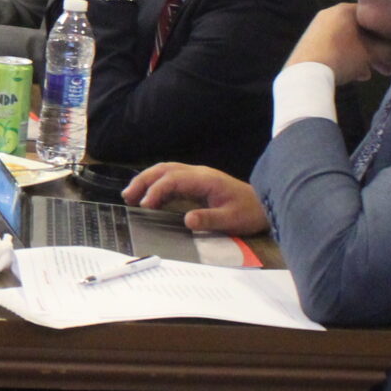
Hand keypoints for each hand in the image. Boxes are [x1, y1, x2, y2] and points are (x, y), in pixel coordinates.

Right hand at [125, 162, 268, 236]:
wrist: (263, 204)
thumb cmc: (249, 212)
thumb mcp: (232, 220)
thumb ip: (210, 219)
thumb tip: (186, 220)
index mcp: (205, 179)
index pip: (173, 179)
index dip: (156, 190)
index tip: (145, 206)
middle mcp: (198, 173)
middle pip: (164, 169)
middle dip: (143, 180)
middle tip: (127, 196)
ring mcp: (197, 175)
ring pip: (165, 170)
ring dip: (147, 179)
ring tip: (130, 194)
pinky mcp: (196, 181)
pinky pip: (171, 177)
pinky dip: (155, 183)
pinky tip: (148, 196)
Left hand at [287, 3, 390, 83]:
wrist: (305, 74)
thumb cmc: (342, 56)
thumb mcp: (371, 53)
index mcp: (344, 10)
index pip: (373, 17)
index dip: (389, 33)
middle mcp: (330, 15)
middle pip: (361, 32)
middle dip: (378, 51)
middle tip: (390, 68)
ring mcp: (319, 30)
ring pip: (350, 42)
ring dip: (365, 58)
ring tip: (374, 74)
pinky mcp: (311, 45)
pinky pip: (336, 49)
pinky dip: (349, 60)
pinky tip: (357, 75)